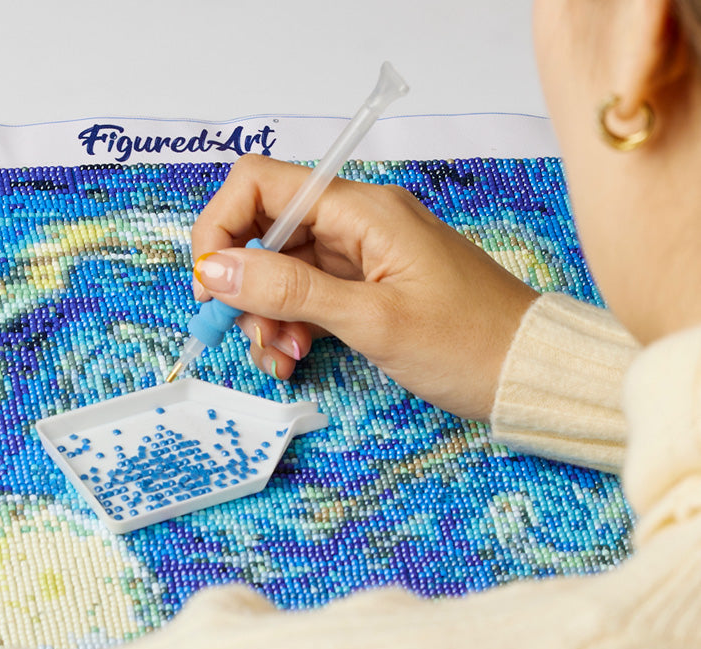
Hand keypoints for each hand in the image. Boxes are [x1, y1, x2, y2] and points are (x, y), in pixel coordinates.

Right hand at [190, 155, 538, 420]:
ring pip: (277, 272)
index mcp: (362, 211)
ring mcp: (358, 257)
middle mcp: (356, 223)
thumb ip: (289, 291)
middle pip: (263, 232)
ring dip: (263, 316)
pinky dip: (286, 328)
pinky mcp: (362, 289)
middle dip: (243, 287)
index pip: (261, 185)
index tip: (211, 284)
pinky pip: (302, 298)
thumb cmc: (468, 343)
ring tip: (283, 358)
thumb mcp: (371, 320)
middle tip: (253, 336)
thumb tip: (217, 269)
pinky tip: (293, 360)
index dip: (222, 228)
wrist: (526, 373)